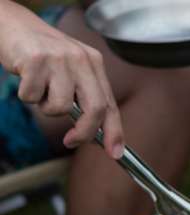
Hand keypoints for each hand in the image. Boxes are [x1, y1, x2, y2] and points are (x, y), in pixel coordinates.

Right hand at [0, 1, 123, 158]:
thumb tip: (97, 133)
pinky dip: (27, 95)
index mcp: (95, 64)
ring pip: (61, 107)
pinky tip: (26, 77)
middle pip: (95, 109)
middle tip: (71, 141)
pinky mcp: (36, 59)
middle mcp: (82, 60)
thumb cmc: (42, 55)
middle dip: (85, 132)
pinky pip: (33, 97)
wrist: (12, 25)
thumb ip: (85, 97)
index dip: (115, 132)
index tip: (115, 153)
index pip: (110, 104)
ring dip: (46, 107)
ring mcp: (60, 59)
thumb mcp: (72, 71)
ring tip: (40, 89)